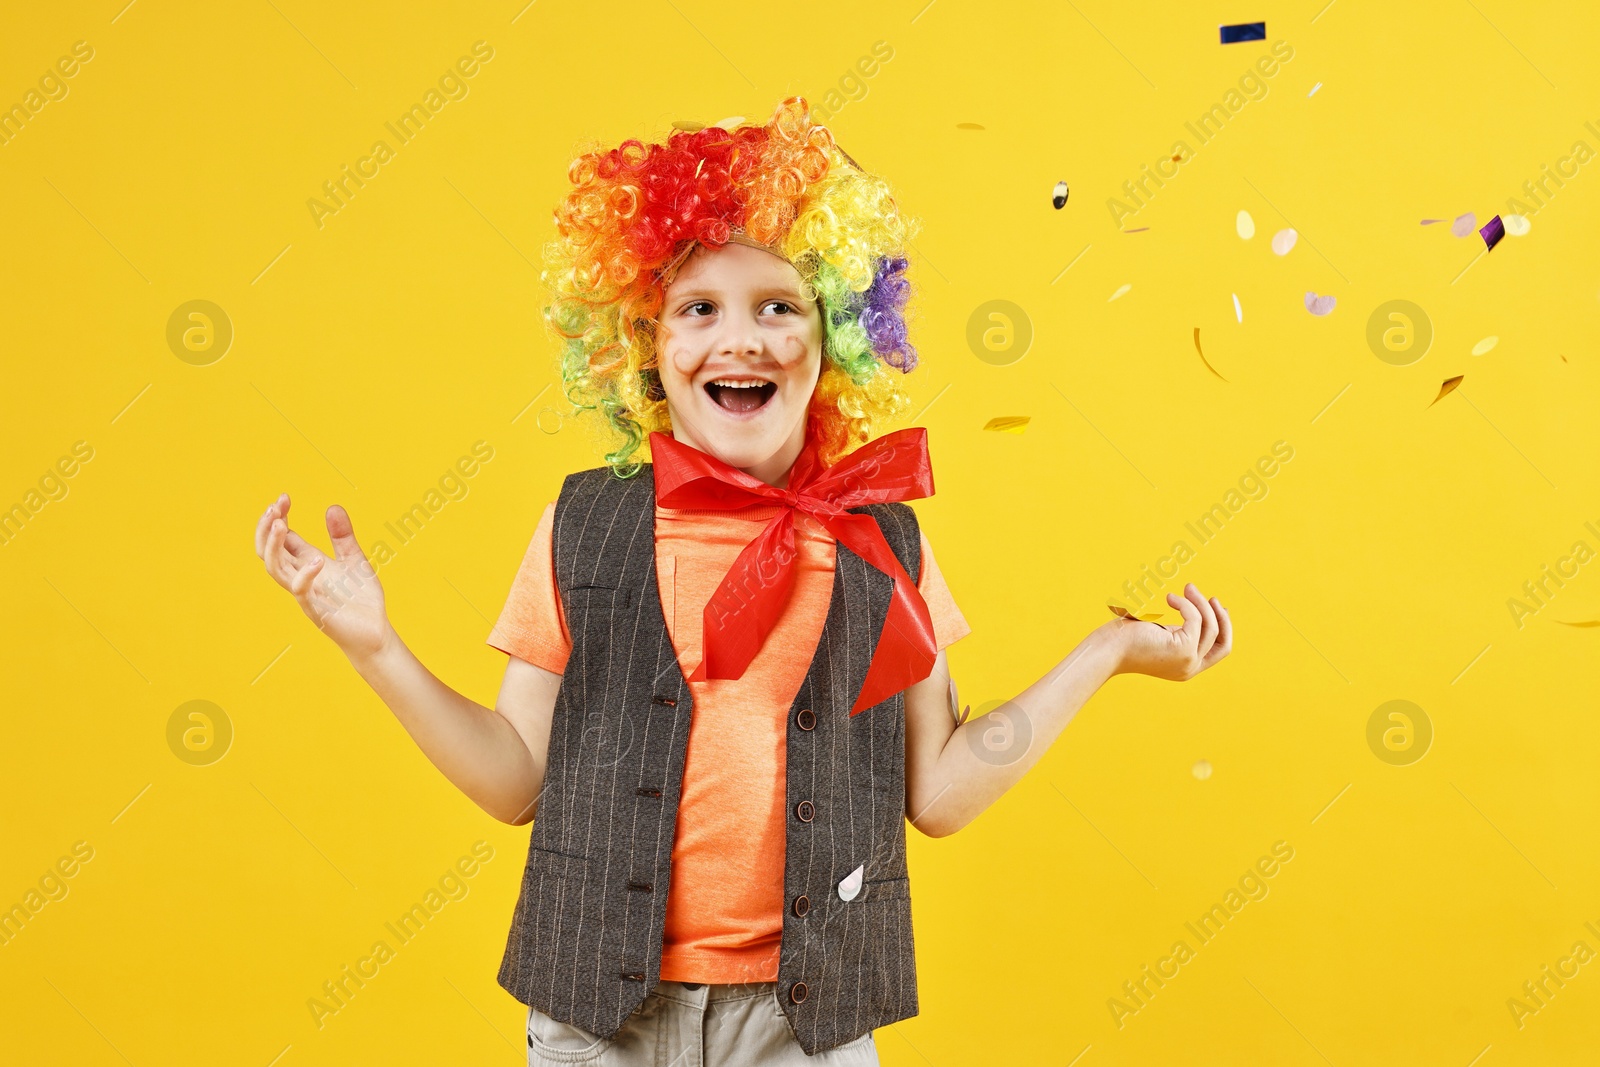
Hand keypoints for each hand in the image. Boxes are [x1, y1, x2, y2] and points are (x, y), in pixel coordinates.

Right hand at [254, 493, 393, 661]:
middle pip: (269, 552)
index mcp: (307, 564)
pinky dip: (305, 575)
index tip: (283, 498)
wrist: (375, 633)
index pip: (282, 538)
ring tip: (280, 523)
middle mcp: (300, 578)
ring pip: (275, 569)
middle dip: (267, 528)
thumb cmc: (361, 600)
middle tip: (273, 506)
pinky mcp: (317, 611)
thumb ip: (342, 536)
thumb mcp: (354, 559)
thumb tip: (332, 506)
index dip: (278, 517)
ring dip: (274, 547)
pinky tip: (317, 560)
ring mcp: (306, 595)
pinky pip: (301, 592)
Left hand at [1108, 583, 1232, 680]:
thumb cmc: (1126, 638)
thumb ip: (1182, 630)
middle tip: (1210, 597)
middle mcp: (1190, 668)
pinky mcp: (1183, 649)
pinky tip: (1170, 598)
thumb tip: (1204, 610)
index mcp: (1185, 667)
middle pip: (1224, 643)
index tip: (1214, 605)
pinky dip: (1186, 604)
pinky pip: (1196, 619)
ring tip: (1187, 588)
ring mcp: (1188, 661)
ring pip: (1211, 626)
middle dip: (1222, 618)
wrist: (1107, 649)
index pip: (1218, 650)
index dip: (1223, 627)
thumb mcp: (1162, 634)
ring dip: (1200, 602)